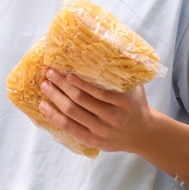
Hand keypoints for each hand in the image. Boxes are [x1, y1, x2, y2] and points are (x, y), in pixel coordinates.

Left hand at [38, 68, 158, 154]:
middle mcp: (113, 117)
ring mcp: (102, 130)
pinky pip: (69, 128)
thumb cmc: (135, 105)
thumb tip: (105, 49)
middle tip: (50, 73)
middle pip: (81, 100)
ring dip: (56, 98)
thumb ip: (122, 73)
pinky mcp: (93, 141)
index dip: (79, 82)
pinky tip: (44, 106)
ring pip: (72, 113)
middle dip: (62, 85)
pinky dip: (54, 116)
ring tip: (45, 86)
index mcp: (124, 102)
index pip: (98, 91)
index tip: (66, 71)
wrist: (143, 134)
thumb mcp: (135, 88)